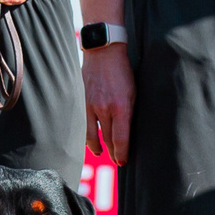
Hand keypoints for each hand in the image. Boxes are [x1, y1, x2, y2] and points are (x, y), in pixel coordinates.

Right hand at [84, 44, 132, 163]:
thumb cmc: (123, 71)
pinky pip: (83, 125)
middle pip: (107, 139)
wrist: (103, 52)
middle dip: (112, 153)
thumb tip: (129, 131)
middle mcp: (104, 108)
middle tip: (116, 160)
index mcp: (121, 106)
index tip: (123, 162)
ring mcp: (90, 105)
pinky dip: (87, 135)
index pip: (121, 138)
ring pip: (92, 136)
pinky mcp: (81, 102)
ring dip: (97, 147)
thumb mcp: (134, 92)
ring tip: (102, 152)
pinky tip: (91, 139)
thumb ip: (130, 112)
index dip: (121, 153)